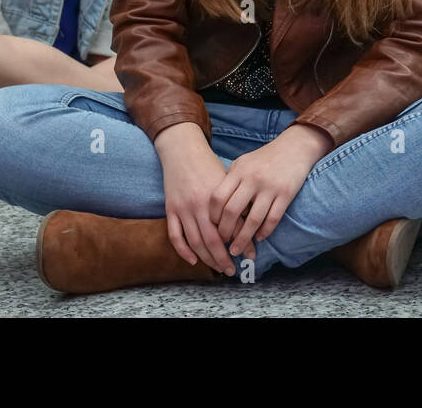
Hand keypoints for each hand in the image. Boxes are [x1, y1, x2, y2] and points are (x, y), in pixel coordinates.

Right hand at [155, 121, 235, 275]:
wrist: (182, 150)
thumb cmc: (208, 165)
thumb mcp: (226, 181)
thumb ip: (235, 203)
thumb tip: (249, 227)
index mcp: (217, 197)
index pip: (232, 228)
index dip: (242, 244)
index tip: (251, 257)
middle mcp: (200, 205)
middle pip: (212, 241)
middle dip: (223, 259)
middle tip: (232, 270)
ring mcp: (183, 208)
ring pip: (195, 242)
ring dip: (207, 259)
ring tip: (218, 268)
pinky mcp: (170, 209)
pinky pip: (175, 236)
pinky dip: (184, 251)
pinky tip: (194, 260)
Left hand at [210, 123, 331, 257]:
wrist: (294, 147)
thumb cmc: (264, 158)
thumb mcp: (243, 163)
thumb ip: (230, 181)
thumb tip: (216, 208)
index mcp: (238, 171)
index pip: (217, 198)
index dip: (213, 216)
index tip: (212, 227)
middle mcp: (252, 179)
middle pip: (232, 211)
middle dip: (225, 232)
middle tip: (223, 243)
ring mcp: (270, 187)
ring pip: (252, 220)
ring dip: (243, 239)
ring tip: (237, 250)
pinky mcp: (286, 193)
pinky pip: (272, 218)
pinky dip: (264, 231)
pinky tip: (259, 238)